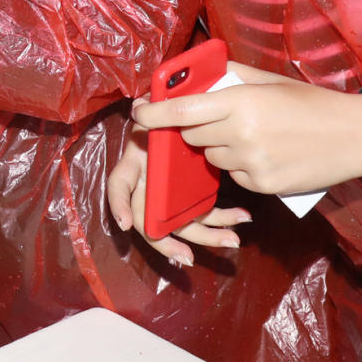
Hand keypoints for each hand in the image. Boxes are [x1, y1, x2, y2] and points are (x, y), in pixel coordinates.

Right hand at [107, 116, 249, 267]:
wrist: (182, 123)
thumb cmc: (164, 120)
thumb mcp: (156, 113)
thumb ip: (149, 111)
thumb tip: (140, 106)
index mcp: (136, 164)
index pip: (119, 185)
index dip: (119, 204)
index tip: (126, 224)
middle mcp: (148, 186)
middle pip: (151, 220)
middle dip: (168, 241)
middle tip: (187, 255)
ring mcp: (170, 196)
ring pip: (182, 224)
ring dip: (207, 236)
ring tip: (232, 240)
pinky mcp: (191, 198)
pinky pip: (204, 214)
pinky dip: (225, 219)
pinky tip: (243, 216)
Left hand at [131, 60, 361, 196]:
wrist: (355, 135)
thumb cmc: (309, 102)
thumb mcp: (267, 80)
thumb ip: (227, 76)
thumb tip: (192, 74)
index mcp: (239, 102)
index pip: (180, 111)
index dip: (151, 114)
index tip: (137, 113)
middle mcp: (241, 134)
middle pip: (191, 137)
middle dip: (193, 130)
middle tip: (212, 121)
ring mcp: (252, 163)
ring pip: (211, 157)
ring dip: (218, 148)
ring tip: (249, 137)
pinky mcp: (263, 185)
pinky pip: (233, 175)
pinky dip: (239, 166)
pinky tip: (264, 154)